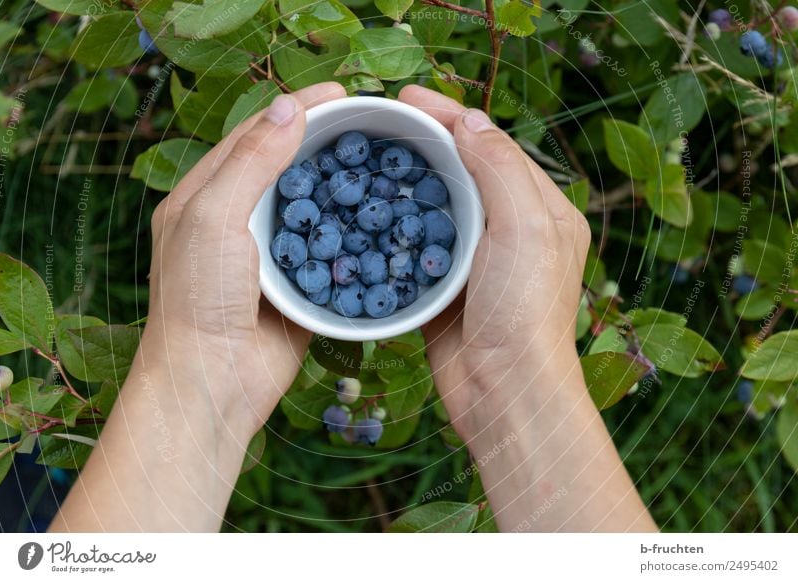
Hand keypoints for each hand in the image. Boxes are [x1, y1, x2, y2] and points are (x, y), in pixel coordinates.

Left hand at [142, 82, 345, 436]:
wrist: (214, 382)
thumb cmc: (200, 297)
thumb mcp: (215, 218)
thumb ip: (250, 161)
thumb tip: (289, 108)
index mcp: (206, 195)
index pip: (254, 135)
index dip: (296, 108)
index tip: (341, 92)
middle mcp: (237, 220)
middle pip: (287, 166)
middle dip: (326, 141)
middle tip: (370, 123)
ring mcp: (270, 255)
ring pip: (313, 208)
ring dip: (343, 185)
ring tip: (383, 162)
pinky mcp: (298, 286)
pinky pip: (330, 251)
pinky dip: (353, 233)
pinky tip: (380, 218)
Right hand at [398, 87, 654, 531]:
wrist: (505, 390)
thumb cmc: (524, 310)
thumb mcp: (525, 228)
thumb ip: (499, 169)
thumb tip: (470, 122)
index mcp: (543, 209)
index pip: (493, 146)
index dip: (451, 117)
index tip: (406, 98)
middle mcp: (511, 230)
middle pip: (462, 171)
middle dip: (423, 142)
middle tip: (379, 122)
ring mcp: (476, 260)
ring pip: (436, 207)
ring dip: (404, 181)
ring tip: (365, 158)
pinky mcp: (445, 287)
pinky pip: (416, 247)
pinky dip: (394, 227)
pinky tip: (366, 213)